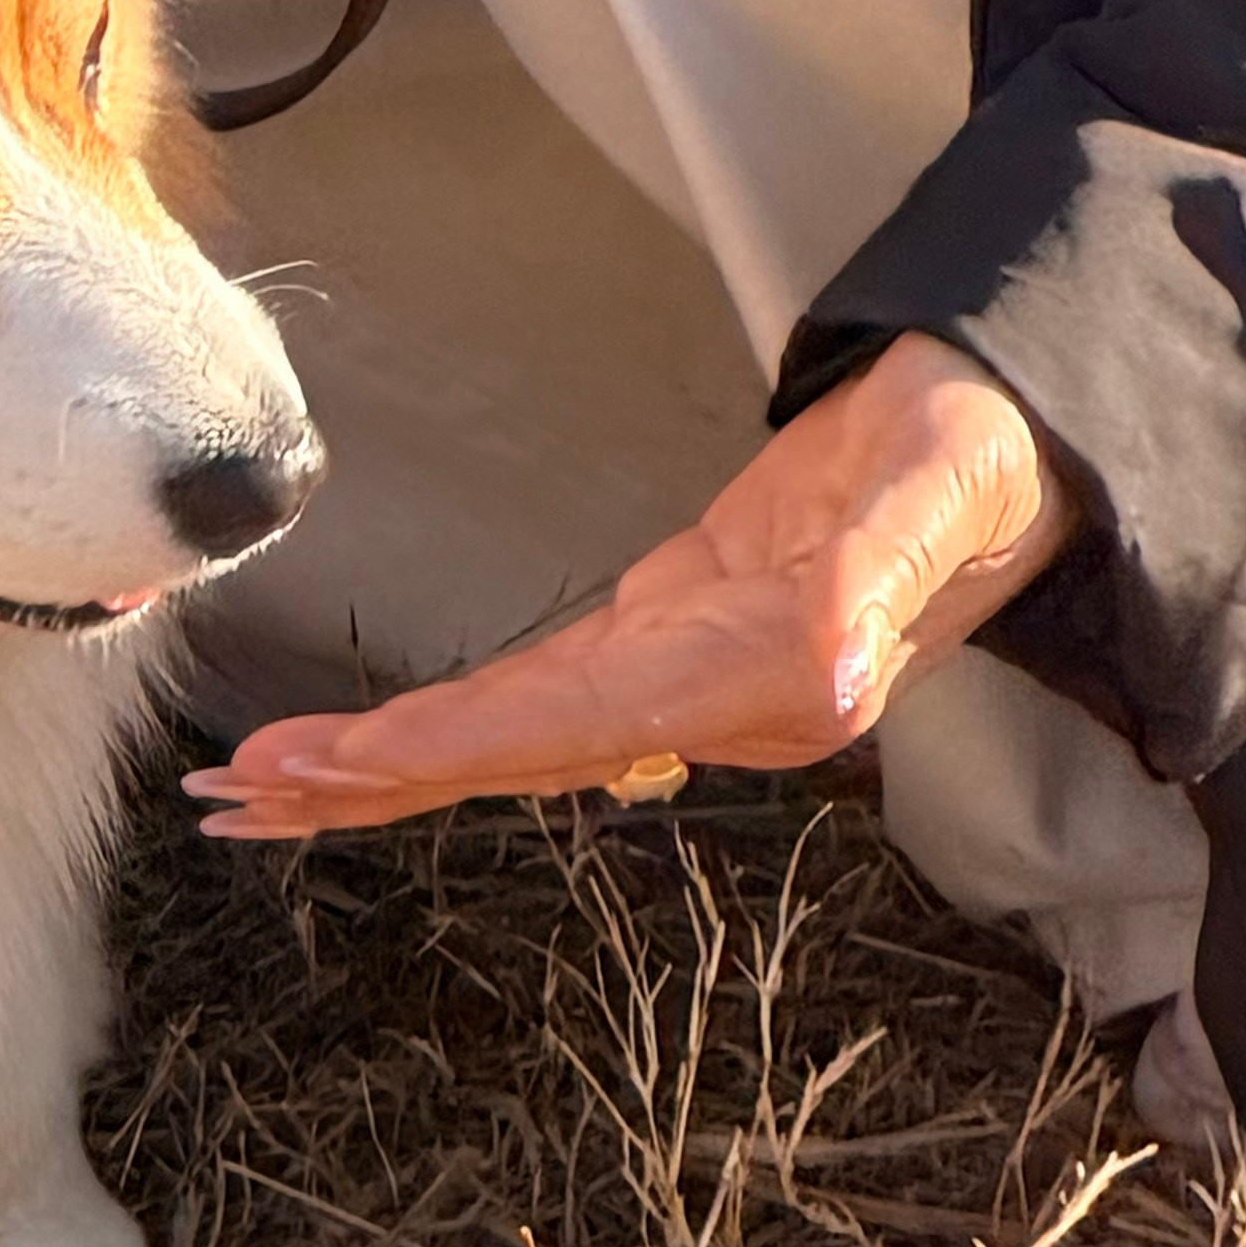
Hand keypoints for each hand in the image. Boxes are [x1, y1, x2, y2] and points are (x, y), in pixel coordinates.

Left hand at [187, 336, 1080, 843]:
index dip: (458, 743)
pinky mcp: (655, 646)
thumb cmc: (978, 455)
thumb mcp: (946, 485)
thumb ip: (882, 571)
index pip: (580, 719)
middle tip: (236, 793)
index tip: (346, 761)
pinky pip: (520, 706)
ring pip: (500, 742)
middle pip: (511, 753)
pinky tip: (350, 760)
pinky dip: (428, 732)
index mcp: (766, 676)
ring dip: (372, 773)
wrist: (1009, 453)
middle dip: (369, 780)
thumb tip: (833, 667)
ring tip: (247, 792)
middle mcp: (710, 704)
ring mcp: (676, 684)